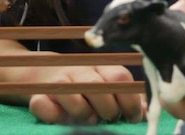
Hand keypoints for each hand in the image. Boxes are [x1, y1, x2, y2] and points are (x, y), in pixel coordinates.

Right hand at [28, 65, 144, 124]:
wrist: (45, 72)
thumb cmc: (85, 85)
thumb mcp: (107, 86)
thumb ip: (126, 97)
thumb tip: (145, 111)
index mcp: (101, 66)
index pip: (120, 77)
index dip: (130, 100)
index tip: (132, 117)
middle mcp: (80, 70)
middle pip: (99, 86)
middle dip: (109, 109)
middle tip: (110, 118)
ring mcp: (58, 80)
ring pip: (72, 95)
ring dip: (84, 113)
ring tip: (90, 119)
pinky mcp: (39, 94)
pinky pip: (43, 105)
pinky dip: (54, 115)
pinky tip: (62, 117)